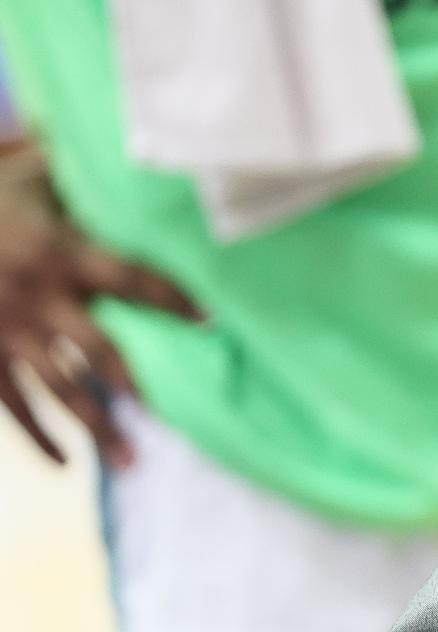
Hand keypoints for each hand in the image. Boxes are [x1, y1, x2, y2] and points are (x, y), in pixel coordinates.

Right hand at [0, 139, 199, 466]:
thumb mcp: (31, 180)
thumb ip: (83, 181)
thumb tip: (145, 157)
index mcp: (57, 253)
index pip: (129, 279)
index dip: (171, 299)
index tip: (211, 322)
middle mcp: (34, 298)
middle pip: (97, 352)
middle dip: (136, 387)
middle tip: (174, 420)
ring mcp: (5, 330)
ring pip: (58, 390)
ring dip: (96, 429)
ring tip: (132, 464)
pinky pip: (11, 404)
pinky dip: (38, 436)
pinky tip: (65, 462)